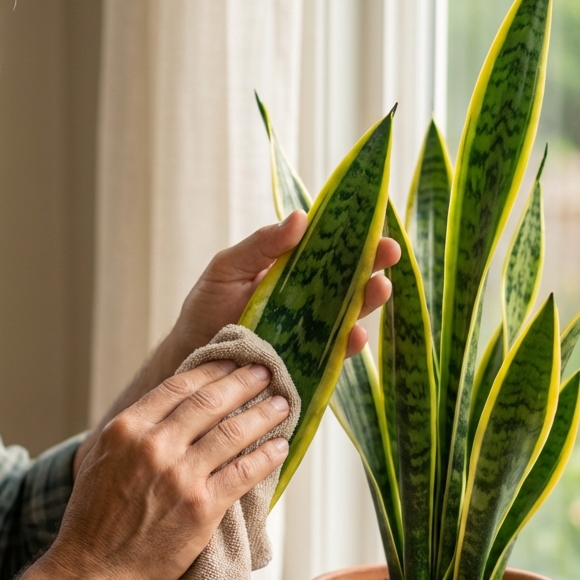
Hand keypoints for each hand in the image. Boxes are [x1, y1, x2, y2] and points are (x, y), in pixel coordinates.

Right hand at [50, 360, 289, 579]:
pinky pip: (243, 474)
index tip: (232, 363)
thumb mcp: (101, 459)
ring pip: (233, 432)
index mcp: (127, 429)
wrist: (93, 571)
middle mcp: (154, 445)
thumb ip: (133, 432)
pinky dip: (265, 456)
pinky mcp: (202, 508)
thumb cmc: (94, 519)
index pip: (179, 386)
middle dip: (243, 382)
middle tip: (265, 371)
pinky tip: (280, 446)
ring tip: (280, 403)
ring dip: (263, 413)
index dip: (212, 371)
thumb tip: (167, 410)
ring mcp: (180, 476)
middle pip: (210, 401)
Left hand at [170, 211, 400, 362]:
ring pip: (348, 315)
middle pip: (348, 280)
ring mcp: (309, 331)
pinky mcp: (306, 362)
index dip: (355, 237)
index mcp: (292, 271)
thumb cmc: (206, 308)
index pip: (330, 249)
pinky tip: (355, 335)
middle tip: (389, 252)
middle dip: (372, 266)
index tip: (374, 225)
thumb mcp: (227, 268)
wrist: (190, 356)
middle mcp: (307, 300)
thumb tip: (300, 217)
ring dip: (367, 302)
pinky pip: (333, 354)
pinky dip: (347, 346)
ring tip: (380, 288)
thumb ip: (260, 245)